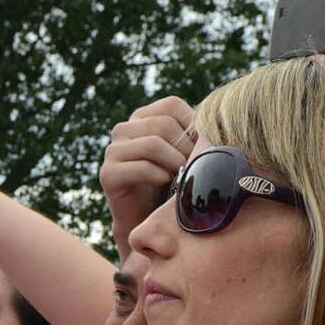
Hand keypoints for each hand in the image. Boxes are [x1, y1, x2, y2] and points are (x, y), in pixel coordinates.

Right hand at [100, 96, 194, 253]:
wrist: (147, 219)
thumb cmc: (171, 182)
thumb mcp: (185, 150)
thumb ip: (193, 132)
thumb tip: (217, 119)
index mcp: (141, 117)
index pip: (171, 105)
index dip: (191, 125)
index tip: (199, 148)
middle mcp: (123, 129)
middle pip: (163, 124)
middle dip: (184, 148)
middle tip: (193, 167)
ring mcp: (112, 151)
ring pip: (153, 144)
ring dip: (174, 163)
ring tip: (180, 176)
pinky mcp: (108, 174)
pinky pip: (142, 168)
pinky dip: (160, 177)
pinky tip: (165, 184)